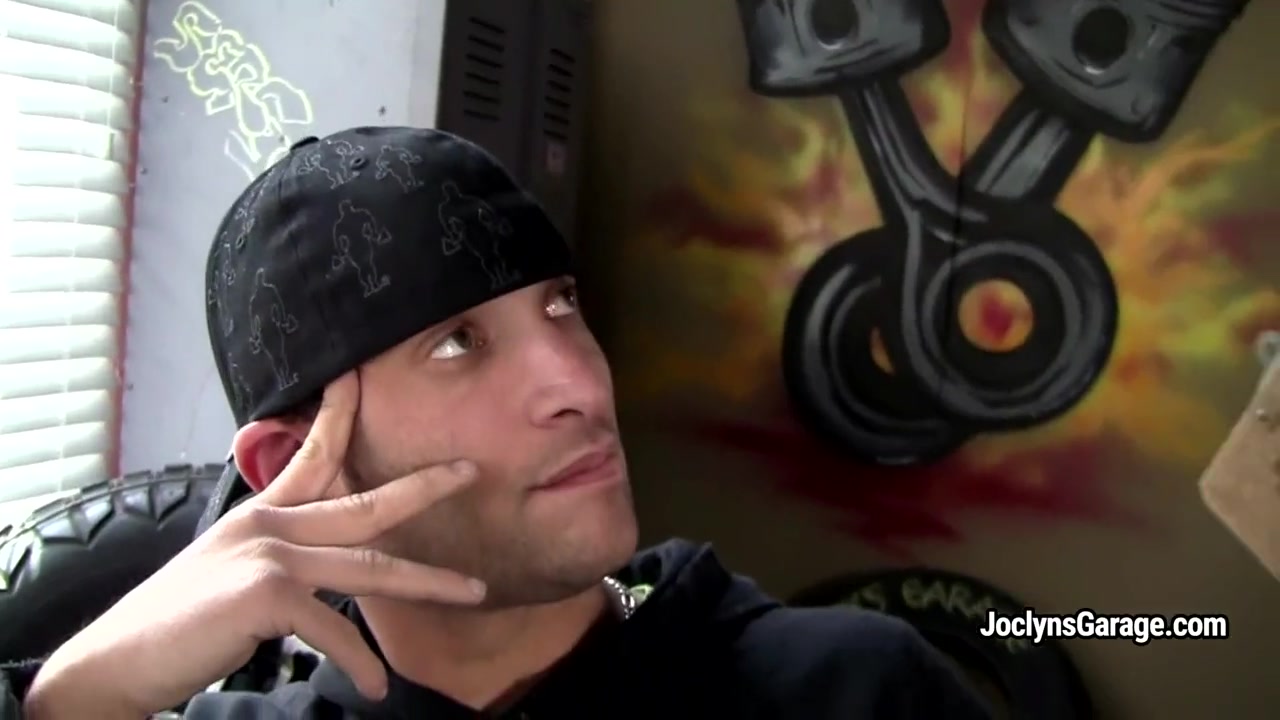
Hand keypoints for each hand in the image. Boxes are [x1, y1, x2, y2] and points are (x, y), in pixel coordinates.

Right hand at [27, 372, 483, 715]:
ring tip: (473, 591)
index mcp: (260, 515)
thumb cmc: (174, 626)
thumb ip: (274, 558)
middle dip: (424, 487)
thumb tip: (316, 576)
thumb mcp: (227, 572)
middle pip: (365, 503)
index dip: (336, 414)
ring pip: (370, 565)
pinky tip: (376, 686)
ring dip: (428, 582)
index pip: (309, 454)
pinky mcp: (268, 592)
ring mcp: (270, 554)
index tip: (358, 378)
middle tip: (470, 471)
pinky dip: (360, 662)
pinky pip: (335, 628)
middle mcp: (269, 525)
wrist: (116, 662)